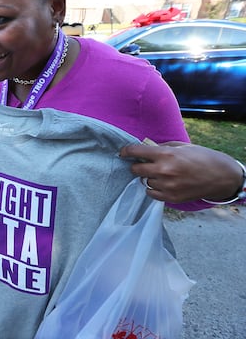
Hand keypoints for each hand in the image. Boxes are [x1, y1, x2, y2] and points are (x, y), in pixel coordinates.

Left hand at [119, 141, 242, 202]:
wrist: (220, 177)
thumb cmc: (201, 157)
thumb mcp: (181, 146)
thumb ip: (161, 147)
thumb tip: (145, 148)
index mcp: (166, 154)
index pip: (136, 152)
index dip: (126, 151)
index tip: (122, 153)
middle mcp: (163, 170)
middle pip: (135, 169)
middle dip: (137, 166)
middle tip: (143, 164)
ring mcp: (166, 185)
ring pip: (144, 181)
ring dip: (149, 177)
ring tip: (162, 174)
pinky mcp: (170, 197)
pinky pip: (150, 193)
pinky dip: (153, 189)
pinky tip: (162, 184)